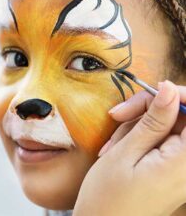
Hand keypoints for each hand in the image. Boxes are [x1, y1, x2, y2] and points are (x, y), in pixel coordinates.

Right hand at [73, 81, 185, 215]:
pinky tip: (118, 148)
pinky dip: (136, 137)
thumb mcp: (125, 153)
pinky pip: (157, 139)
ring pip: (163, 126)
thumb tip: (170, 89)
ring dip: (135, 127)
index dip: (179, 95)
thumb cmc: (106, 195)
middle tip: (118, 116)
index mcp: (184, 162)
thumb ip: (153, 122)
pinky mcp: (168, 166)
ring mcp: (178, 167)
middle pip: (178, 116)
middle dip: (147, 110)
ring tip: (113, 144)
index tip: (154, 91)